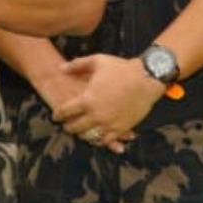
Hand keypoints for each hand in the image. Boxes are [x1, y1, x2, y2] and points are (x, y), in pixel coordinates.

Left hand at [47, 53, 163, 153]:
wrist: (146, 79)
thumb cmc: (121, 68)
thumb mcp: (97, 61)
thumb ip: (77, 65)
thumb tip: (61, 68)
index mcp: (87, 99)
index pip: (66, 111)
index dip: (58, 115)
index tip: (55, 116)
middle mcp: (96, 115)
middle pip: (76, 127)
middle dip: (68, 127)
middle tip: (66, 126)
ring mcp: (109, 123)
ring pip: (90, 136)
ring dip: (82, 135)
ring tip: (80, 133)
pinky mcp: (121, 128)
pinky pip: (107, 140)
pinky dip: (100, 140)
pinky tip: (97, 138)